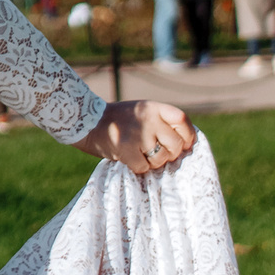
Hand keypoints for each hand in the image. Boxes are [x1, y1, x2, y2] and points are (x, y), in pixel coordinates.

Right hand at [74, 100, 196, 175]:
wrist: (86, 122)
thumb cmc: (117, 120)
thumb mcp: (141, 111)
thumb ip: (161, 121)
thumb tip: (186, 143)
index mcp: (152, 107)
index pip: (182, 120)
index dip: (188, 135)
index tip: (185, 144)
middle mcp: (148, 119)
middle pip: (175, 145)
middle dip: (169, 154)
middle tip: (155, 152)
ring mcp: (138, 134)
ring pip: (161, 159)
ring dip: (152, 162)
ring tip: (138, 153)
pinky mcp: (126, 149)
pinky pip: (144, 168)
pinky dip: (137, 167)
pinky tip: (128, 158)